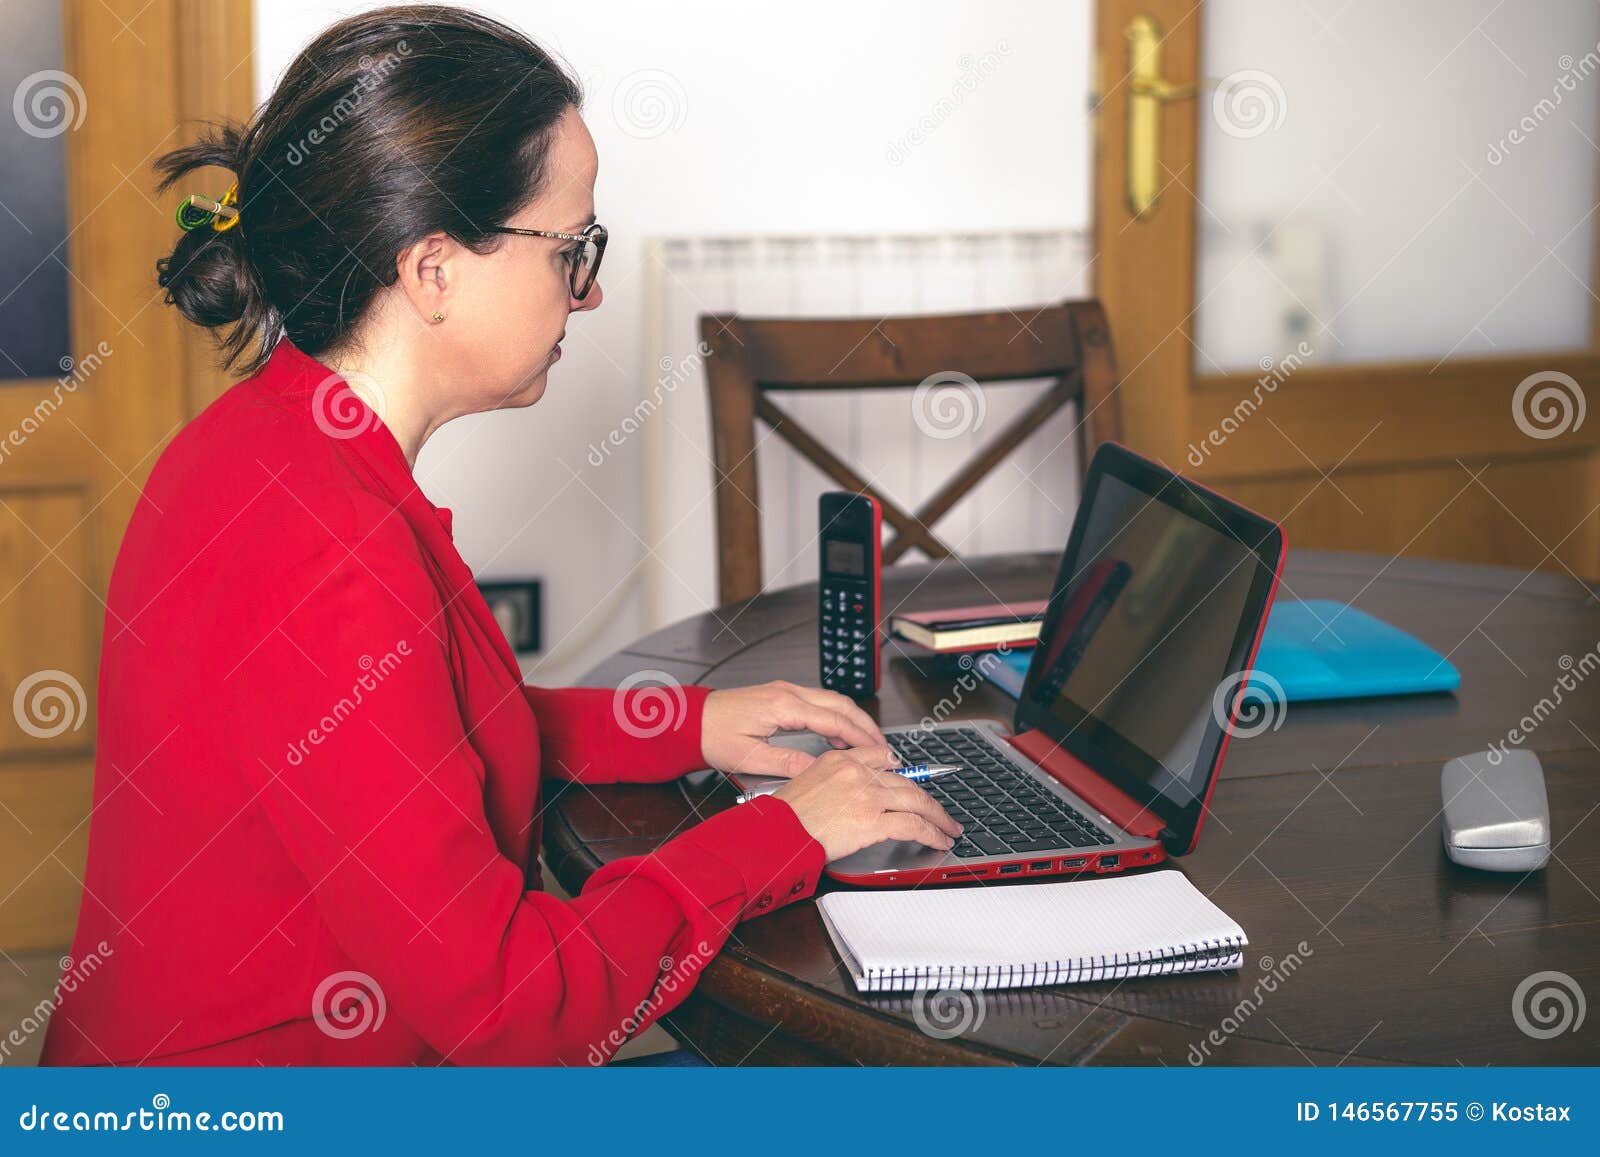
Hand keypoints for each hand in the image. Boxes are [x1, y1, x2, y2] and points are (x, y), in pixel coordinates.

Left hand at [700, 680, 886, 777]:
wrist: (691, 720)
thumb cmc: (714, 736)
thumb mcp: (750, 758)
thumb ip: (788, 763)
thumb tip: (819, 771)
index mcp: (783, 706)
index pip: (834, 720)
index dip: (860, 737)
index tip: (878, 751)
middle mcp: (787, 693)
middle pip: (840, 704)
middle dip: (865, 725)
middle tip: (884, 747)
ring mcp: (785, 691)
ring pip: (832, 700)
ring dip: (853, 719)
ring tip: (868, 743)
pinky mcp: (780, 695)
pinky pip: (818, 702)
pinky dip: (836, 716)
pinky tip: (839, 735)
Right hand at [772, 748, 963, 860]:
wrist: (776, 833)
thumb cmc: (783, 817)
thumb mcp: (806, 783)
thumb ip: (834, 782)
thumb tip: (853, 796)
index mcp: (840, 759)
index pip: (882, 756)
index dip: (903, 770)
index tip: (912, 779)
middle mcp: (857, 772)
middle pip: (906, 780)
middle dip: (928, 798)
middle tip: (941, 811)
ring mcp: (868, 795)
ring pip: (916, 800)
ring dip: (938, 817)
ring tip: (949, 828)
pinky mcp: (874, 820)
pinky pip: (914, 825)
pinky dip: (932, 833)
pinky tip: (939, 840)